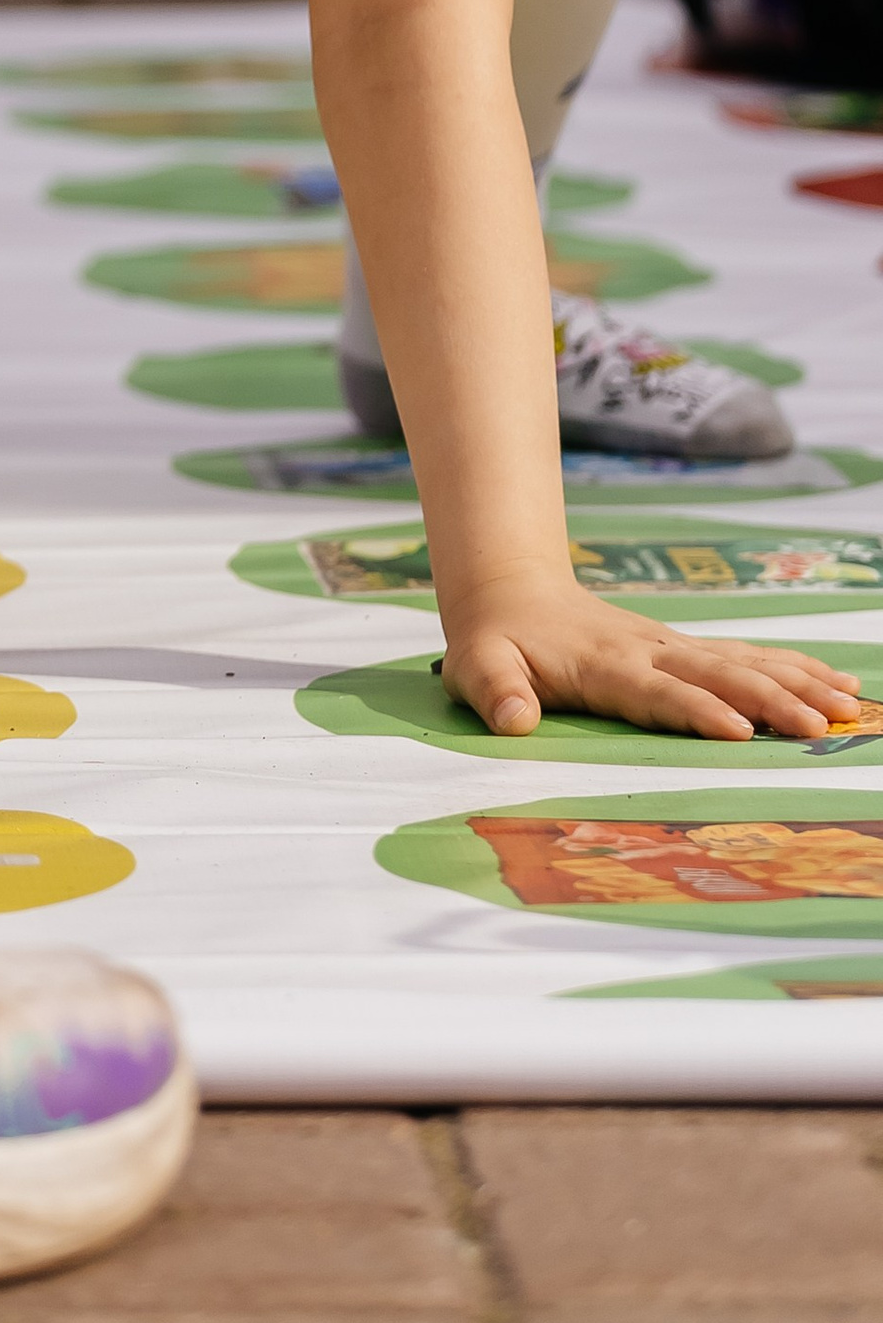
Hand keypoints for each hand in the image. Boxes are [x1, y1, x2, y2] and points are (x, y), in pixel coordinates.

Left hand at [443, 578, 861, 743]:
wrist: (511, 589)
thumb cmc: (495, 640)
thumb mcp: (477, 666)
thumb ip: (495, 692)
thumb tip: (515, 721)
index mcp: (605, 665)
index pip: (658, 692)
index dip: (699, 711)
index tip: (743, 733)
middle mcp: (649, 651)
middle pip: (719, 675)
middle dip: (772, 700)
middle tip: (823, 726)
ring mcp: (672, 647)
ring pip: (744, 662)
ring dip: (797, 681)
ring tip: (849, 702)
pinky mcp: (685, 649)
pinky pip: (746, 658)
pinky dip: (793, 668)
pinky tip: (835, 682)